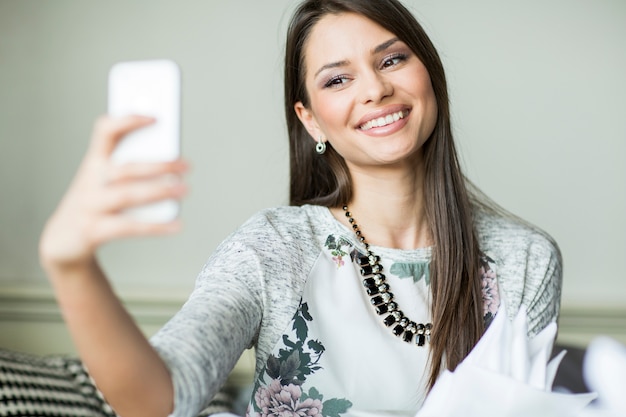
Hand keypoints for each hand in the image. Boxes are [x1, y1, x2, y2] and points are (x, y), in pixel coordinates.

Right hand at [39, 115, 187, 270]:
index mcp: (94, 162)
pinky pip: (128, 227)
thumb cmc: (94, 203)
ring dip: (159, 191)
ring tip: (184, 189)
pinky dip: (155, 226)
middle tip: (186, 164)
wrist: (62, 240)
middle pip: (126, 168)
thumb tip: (173, 166)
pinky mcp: (93, 230)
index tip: (155, 117)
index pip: (105, 131)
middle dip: (159, 165)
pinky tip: (177, 225)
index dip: (127, 121)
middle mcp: (89, 181)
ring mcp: (89, 205)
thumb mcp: (105, 181)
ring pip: (127, 195)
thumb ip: (132, 169)